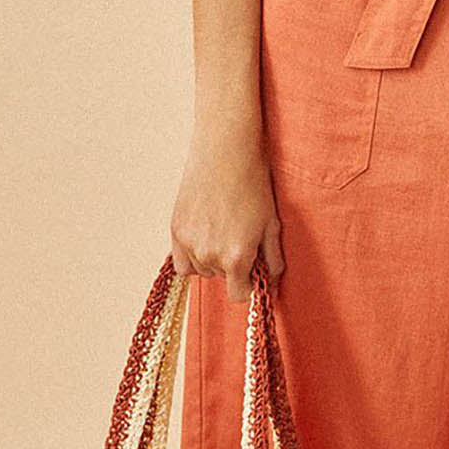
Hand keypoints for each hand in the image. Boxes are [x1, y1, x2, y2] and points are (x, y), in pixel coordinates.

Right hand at [170, 124, 283, 303]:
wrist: (226, 153)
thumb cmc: (253, 185)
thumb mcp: (271, 224)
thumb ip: (272, 259)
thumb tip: (272, 282)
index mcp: (236, 257)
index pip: (239, 295)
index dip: (249, 286)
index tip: (253, 272)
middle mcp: (210, 255)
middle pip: (222, 279)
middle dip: (233, 266)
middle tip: (241, 237)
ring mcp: (189, 243)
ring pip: (202, 270)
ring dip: (213, 259)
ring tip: (223, 230)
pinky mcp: (176, 231)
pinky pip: (182, 262)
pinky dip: (193, 256)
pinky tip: (205, 237)